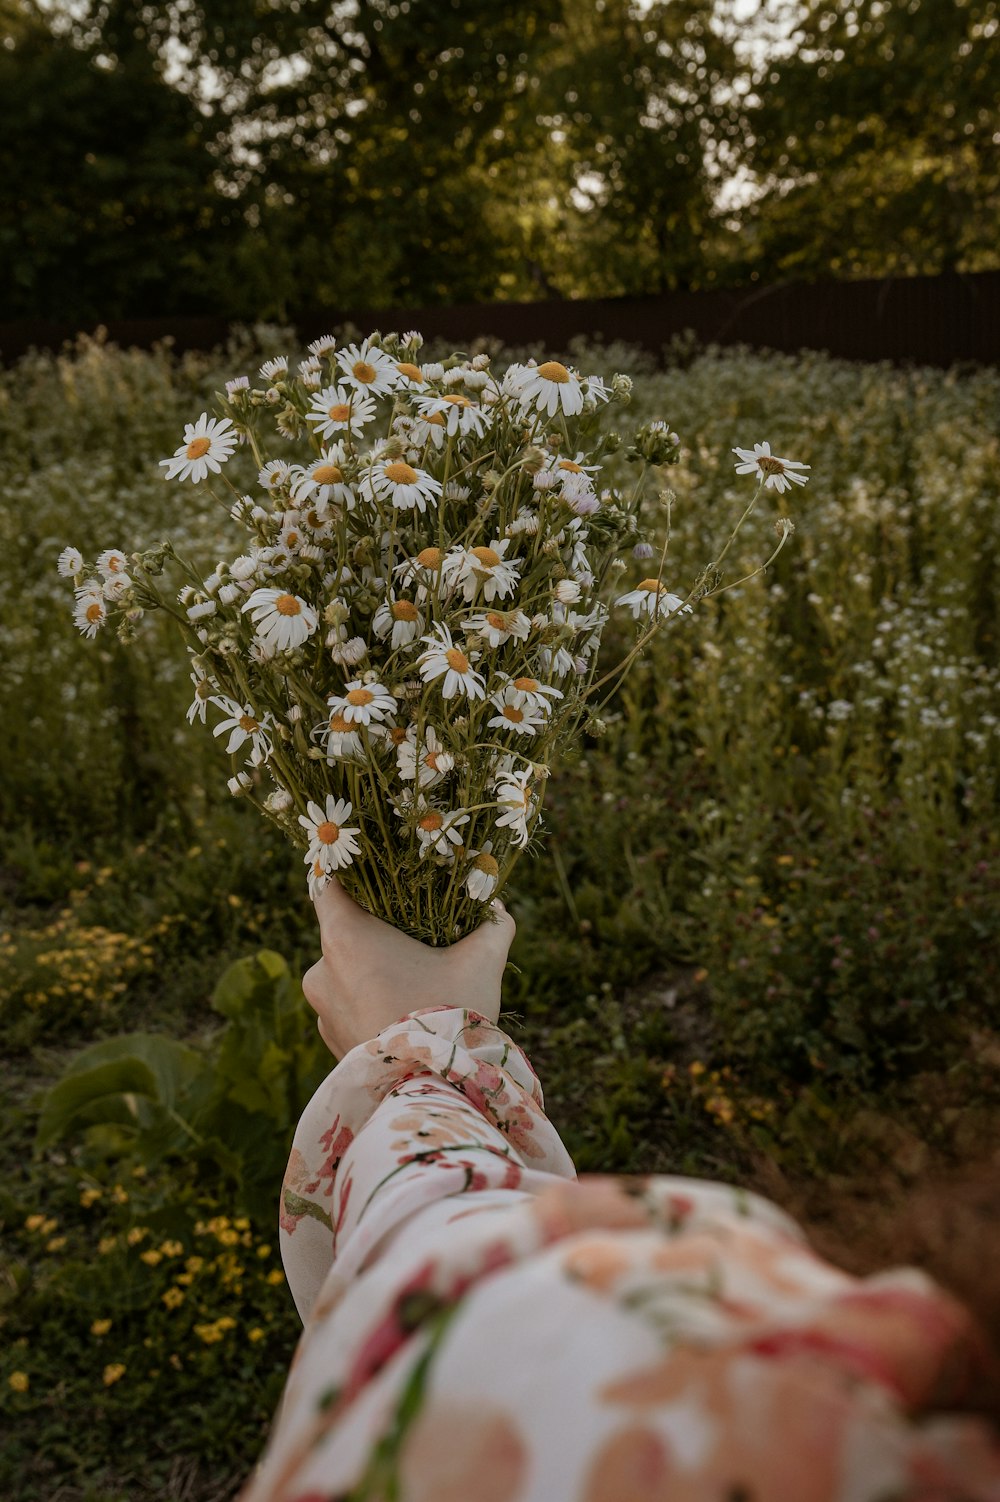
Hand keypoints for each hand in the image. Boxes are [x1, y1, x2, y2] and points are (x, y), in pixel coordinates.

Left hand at [302, 878, 516, 1058]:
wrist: (431, 1091)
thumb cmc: (449, 1013)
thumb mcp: (481, 961)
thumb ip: (493, 925)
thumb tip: (498, 906)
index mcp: (344, 937)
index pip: (329, 886)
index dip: (352, 876)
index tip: (377, 875)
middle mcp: (321, 971)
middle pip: (342, 932)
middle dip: (375, 930)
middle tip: (414, 933)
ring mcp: (322, 1010)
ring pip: (345, 973)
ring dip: (372, 971)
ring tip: (414, 979)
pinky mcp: (331, 1042)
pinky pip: (348, 1007)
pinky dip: (369, 1003)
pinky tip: (404, 1010)